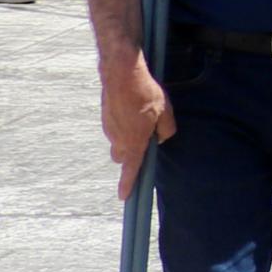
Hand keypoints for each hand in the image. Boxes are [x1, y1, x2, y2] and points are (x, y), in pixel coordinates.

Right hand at [102, 55, 173, 198]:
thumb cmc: (145, 93)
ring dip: (127, 138)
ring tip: (141, 118)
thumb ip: (166, 130)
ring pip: (117, 142)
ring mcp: (108, 128)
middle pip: (123, 157)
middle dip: (131, 155)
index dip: (128, 184)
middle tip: (145, 140)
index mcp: (133, 142)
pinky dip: (122, 125)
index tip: (124, 197)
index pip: (131, 169)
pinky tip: (132, 110)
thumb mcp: (165, 112)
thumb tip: (163, 138)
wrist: (121, 74)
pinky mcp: (105, 118)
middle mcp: (117, 139)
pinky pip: (114, 128)